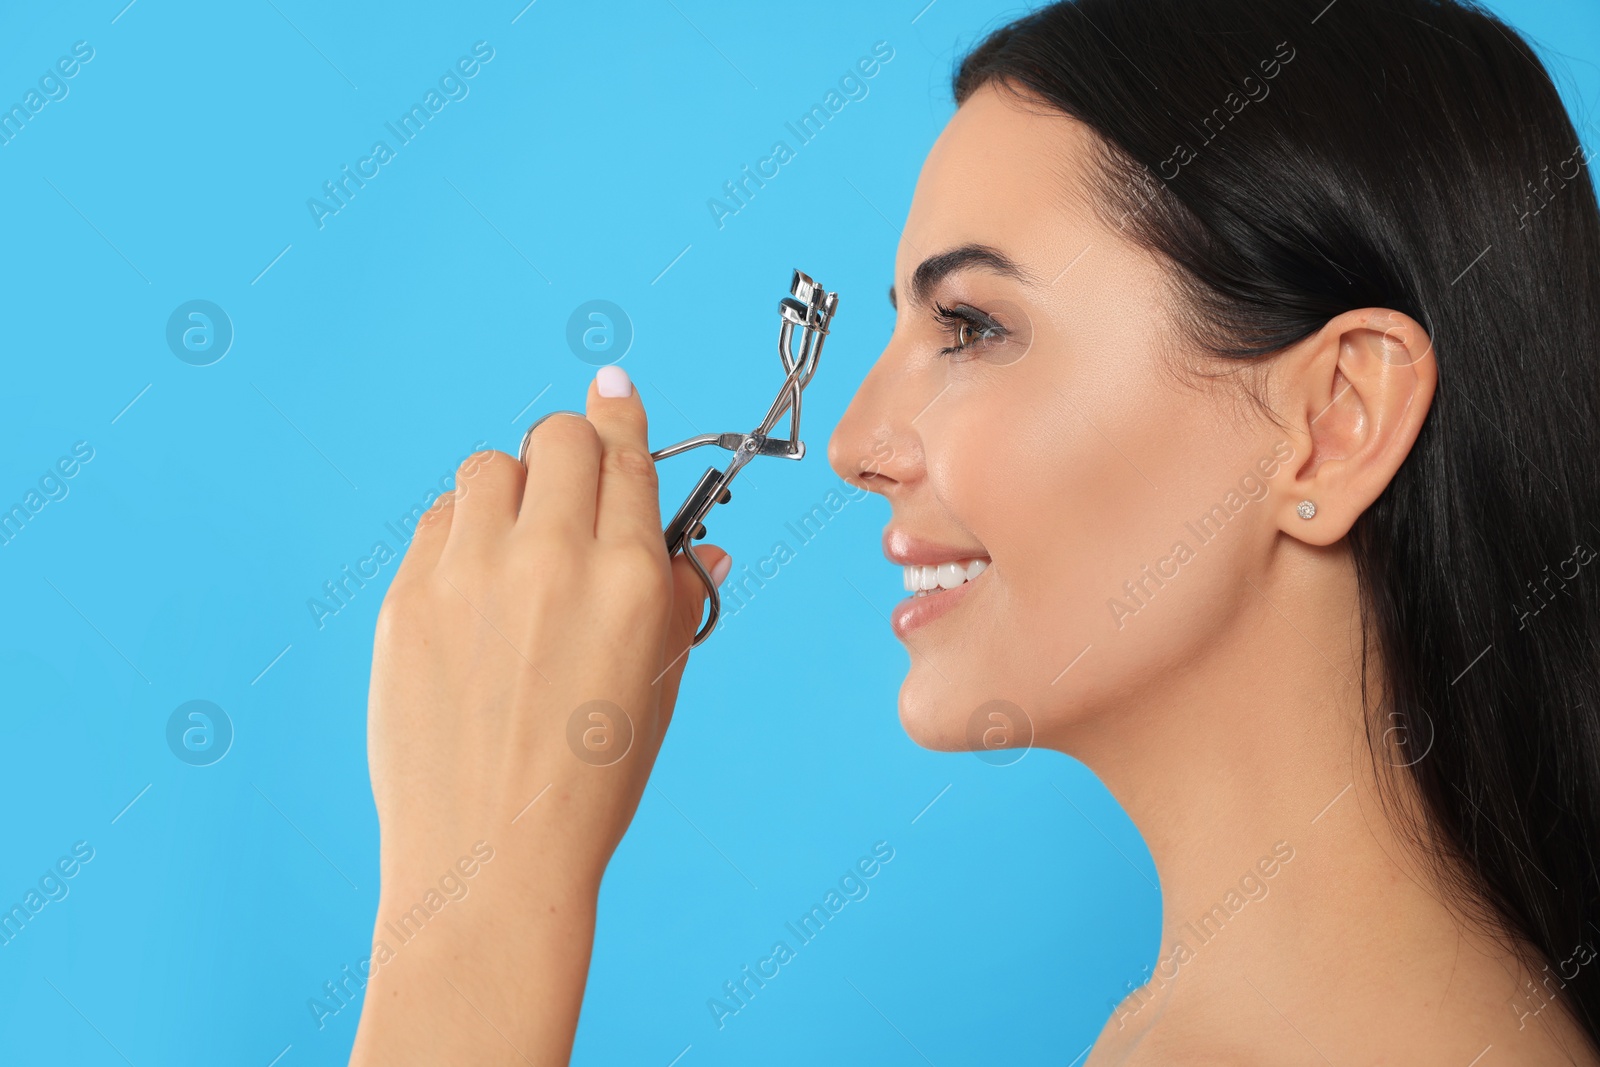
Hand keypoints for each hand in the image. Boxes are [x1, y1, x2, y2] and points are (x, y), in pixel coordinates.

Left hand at [351, 365, 727, 1064]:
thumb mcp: (659, 689)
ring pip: (489, 467)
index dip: (620, 412)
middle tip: (570, 487)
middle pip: (556, 436)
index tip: (613, 388)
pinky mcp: (409, 600)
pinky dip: (460, 533)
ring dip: (511, 489)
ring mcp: (470, 574)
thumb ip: (679, 601)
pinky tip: (473, 587)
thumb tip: (696, 547)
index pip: (625, 452)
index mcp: (630, 580)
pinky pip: (437, 522)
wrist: (490, 860)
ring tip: (516, 547)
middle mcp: (551, 560)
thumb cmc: (589, 785)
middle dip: (570, 449)